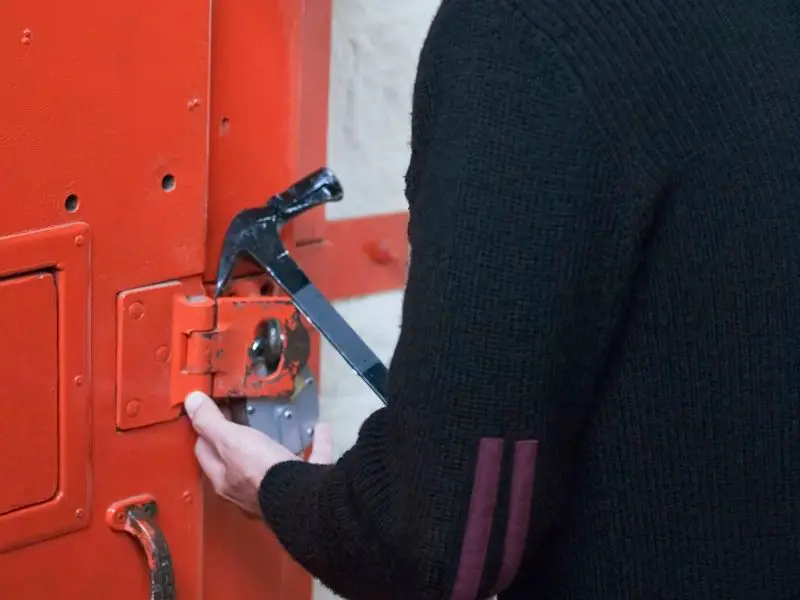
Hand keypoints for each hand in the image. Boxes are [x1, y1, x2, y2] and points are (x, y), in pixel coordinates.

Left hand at [184, 391, 332, 516]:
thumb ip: (211, 422)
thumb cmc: (260, 471)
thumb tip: (190, 402)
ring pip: (273, 465)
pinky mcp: (306, 488)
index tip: (211, 412)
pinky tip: (322, 428)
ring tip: (278, 427)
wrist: (303, 500)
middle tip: (239, 417)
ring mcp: (278, 492)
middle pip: (236, 462)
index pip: (205, 452)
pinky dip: (317, 443)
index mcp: (224, 480)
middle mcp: (247, 490)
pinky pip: (311, 460)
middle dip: (236, 444)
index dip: (205, 432)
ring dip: (275, 446)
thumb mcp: (230, 441)